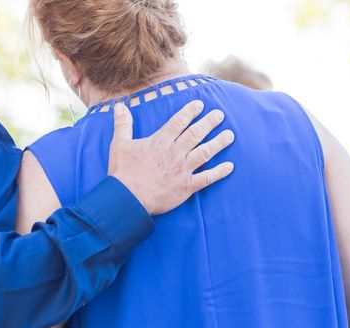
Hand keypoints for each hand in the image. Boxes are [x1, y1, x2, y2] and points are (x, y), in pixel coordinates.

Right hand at [109, 101, 234, 214]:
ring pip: (205, 152)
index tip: (201, 105)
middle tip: (220, 115)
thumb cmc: (123, 173)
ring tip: (230, 135)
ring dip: (219, 143)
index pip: (179, 122)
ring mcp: (183, 170)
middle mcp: (175, 153)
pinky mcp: (186, 187)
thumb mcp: (119, 144)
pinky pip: (207, 178)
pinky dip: (219, 172)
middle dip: (209, 122)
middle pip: (196, 134)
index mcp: (160, 141)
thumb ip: (122, 124)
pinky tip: (230, 166)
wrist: (128, 199)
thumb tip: (119, 106)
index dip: (190, 111)